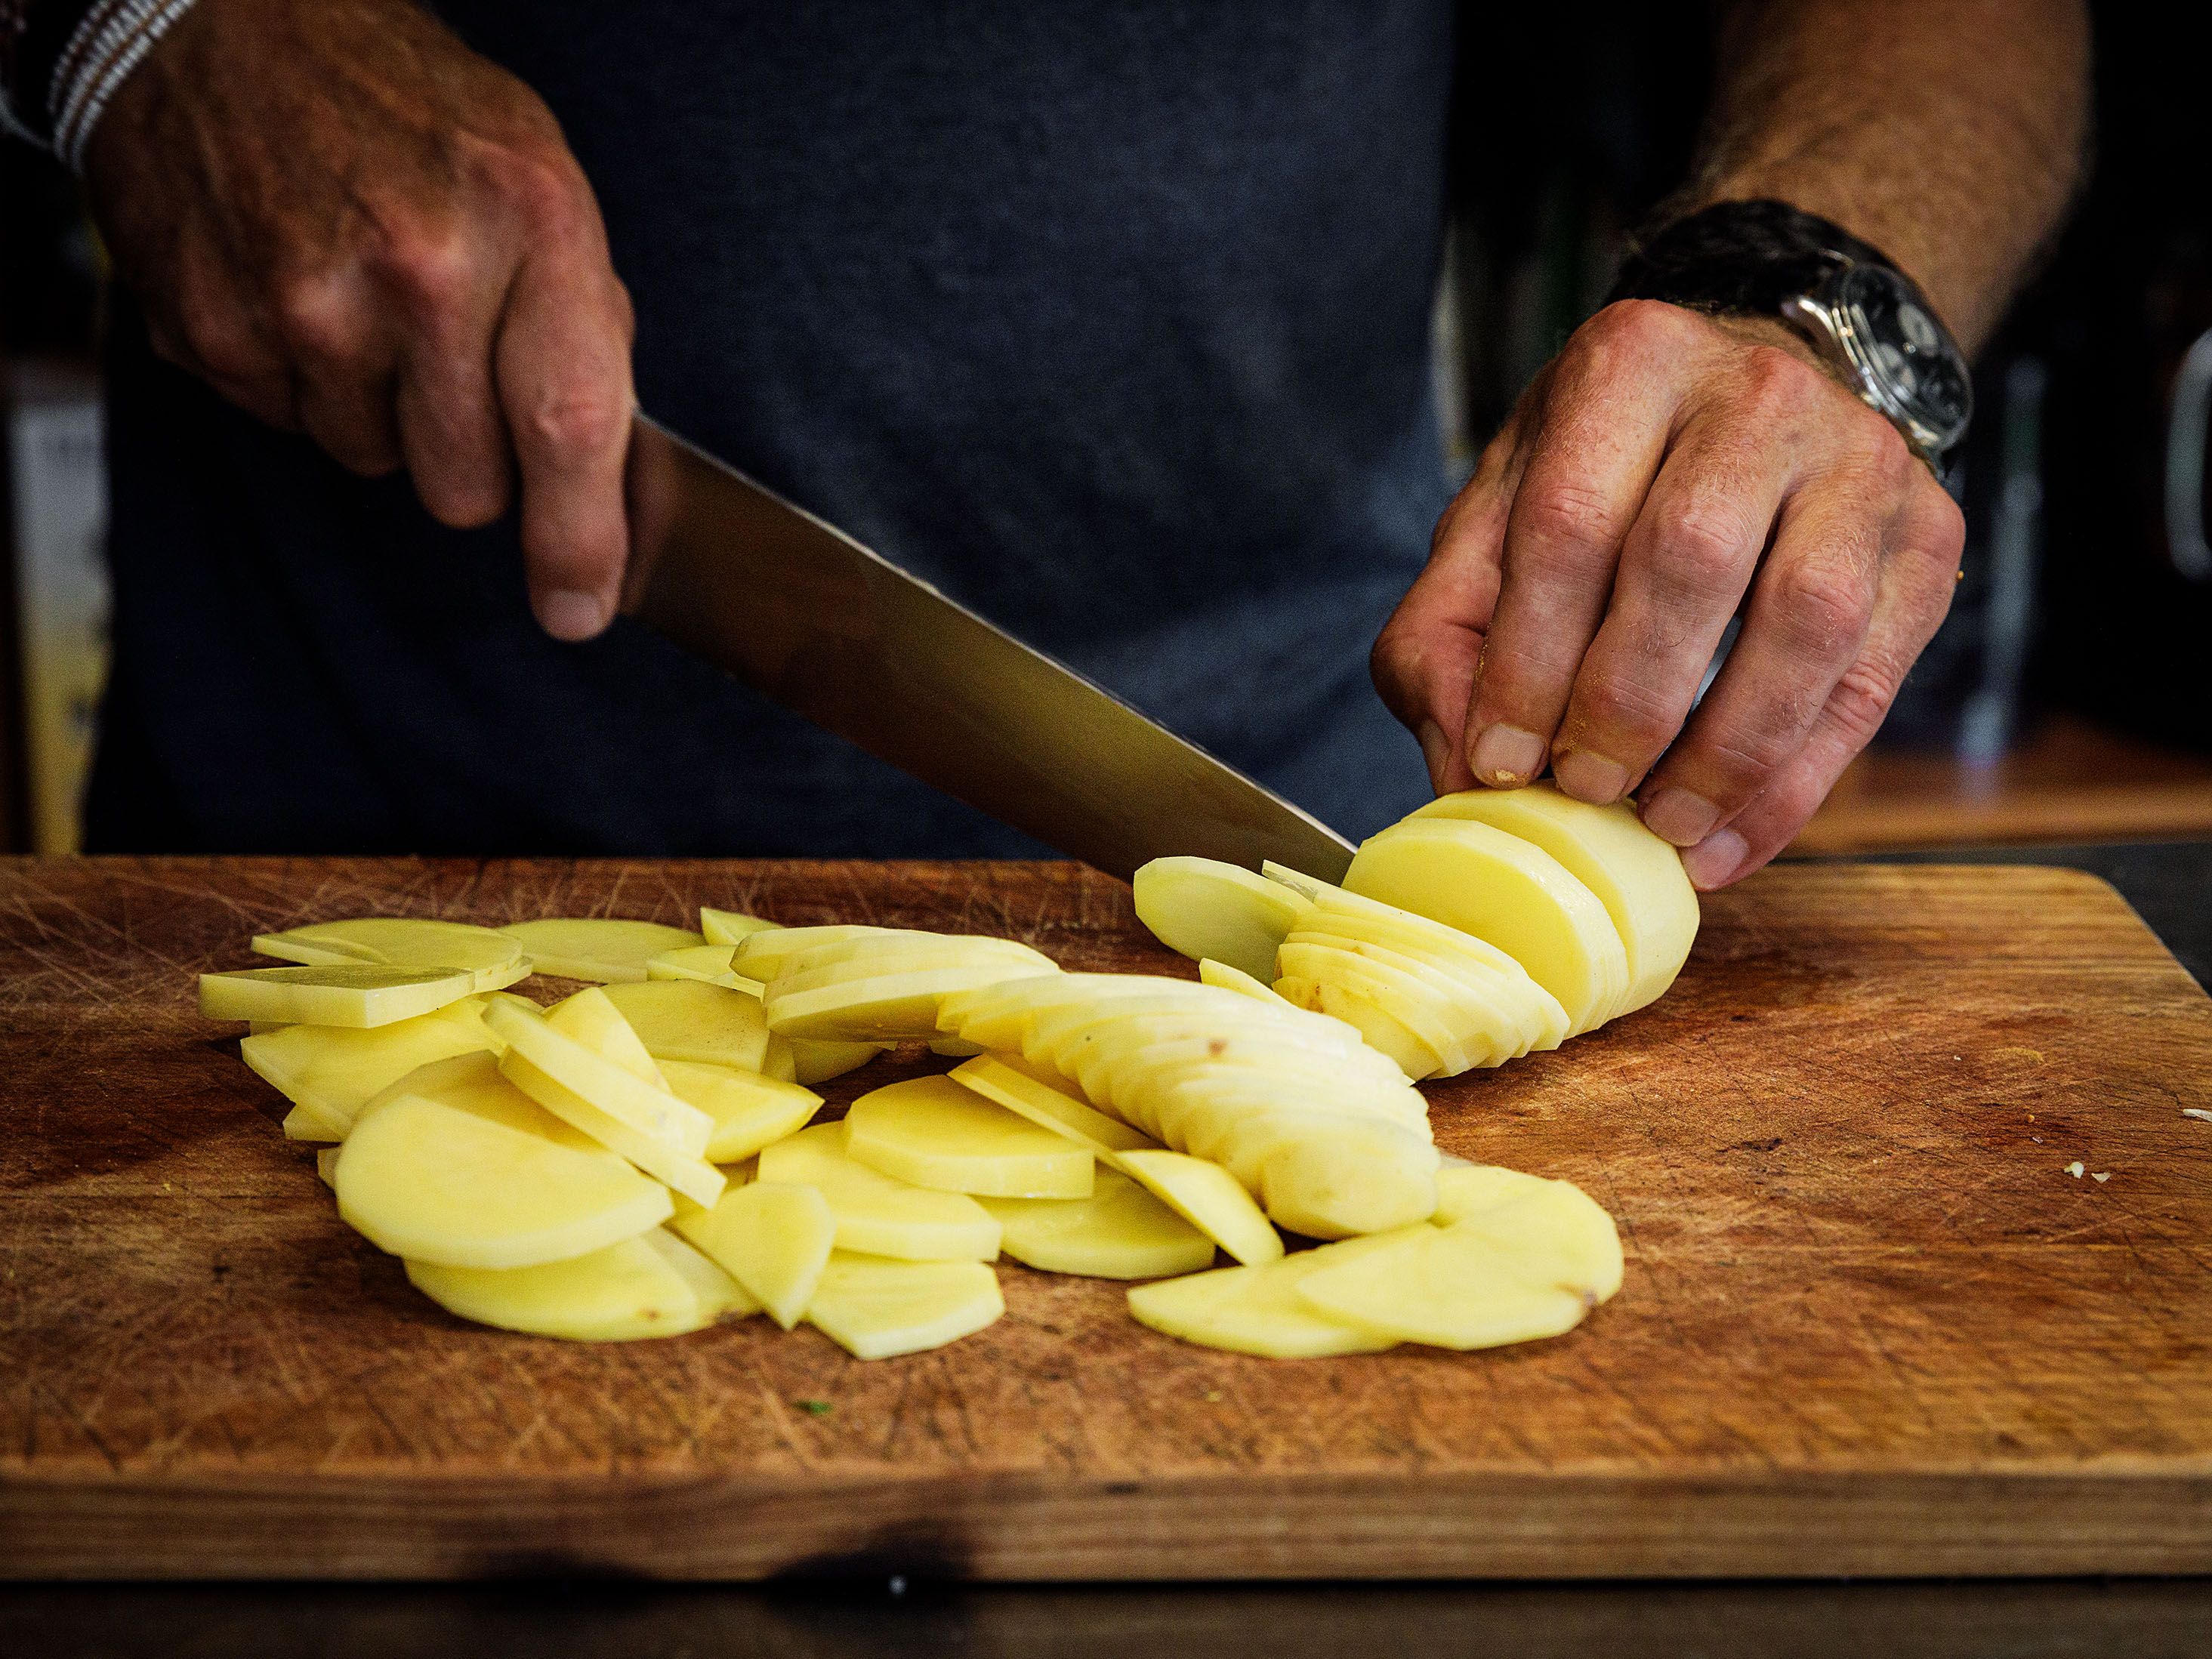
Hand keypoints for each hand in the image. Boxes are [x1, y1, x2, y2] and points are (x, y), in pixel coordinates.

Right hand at [83, 0, 635, 640]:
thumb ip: (582, 324)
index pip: (570, 429)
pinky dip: (305, 383)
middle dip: (474, 455)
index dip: (580, 544)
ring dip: (385, 411)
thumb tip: (607, 474)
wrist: (221, 24)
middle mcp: (421, 268)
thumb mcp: (540, 179)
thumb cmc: (407, 109)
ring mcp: (306, 305)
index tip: (580, 608)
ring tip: (369, 302)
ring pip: (377, 466)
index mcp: (529, 221)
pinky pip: (292, 427)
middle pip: (469, 488)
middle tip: (451, 359)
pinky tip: (300, 290)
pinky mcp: (216, 332)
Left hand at [1372, 299, 1963, 888]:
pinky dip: (1794, 783)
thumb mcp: (1495, 519)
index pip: (1570, 521)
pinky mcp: (1928, 537)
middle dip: (1629, 702)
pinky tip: (1729, 840)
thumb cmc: (1603, 476)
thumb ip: (1448, 632)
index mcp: (1630, 365)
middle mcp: (1759, 392)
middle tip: (1586, 790)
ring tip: (1662, 826)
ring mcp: (1862, 458)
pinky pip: (1868, 681)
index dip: (1530, 658)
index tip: (1503, 760)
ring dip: (1727, 752)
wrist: (1754, 398)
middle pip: (1691, 560)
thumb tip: (1468, 767)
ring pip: (1806, 620)